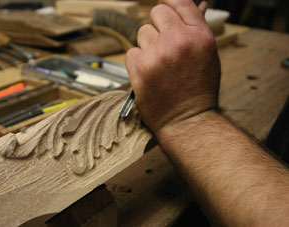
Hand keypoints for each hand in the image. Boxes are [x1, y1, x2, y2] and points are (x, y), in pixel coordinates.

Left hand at [125, 0, 220, 132]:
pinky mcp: (139, 69)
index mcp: (199, 36)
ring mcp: (157, 54)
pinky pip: (131, 52)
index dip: (169, 2)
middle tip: (162, 43)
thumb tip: (184, 8)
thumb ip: (194, 31)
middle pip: (156, 13)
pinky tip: (148, 73)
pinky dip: (137, 61)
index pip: (179, 2)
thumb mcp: (207, 56)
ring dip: (148, 45)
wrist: (187, 121)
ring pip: (142, 33)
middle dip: (158, 25)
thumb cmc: (198, 91)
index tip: (164, 4)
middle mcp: (178, 41)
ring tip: (158, 64)